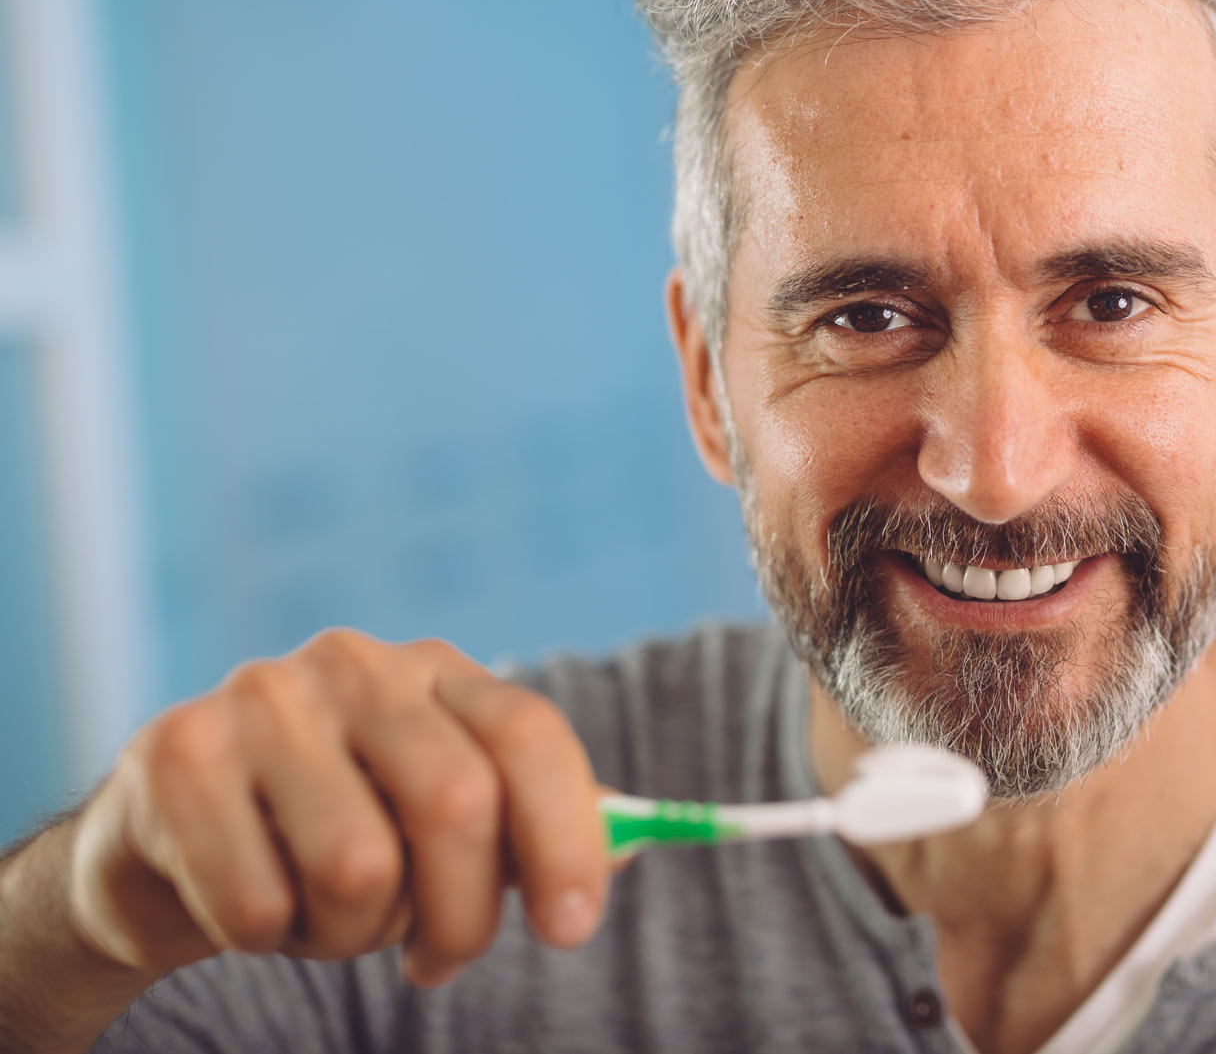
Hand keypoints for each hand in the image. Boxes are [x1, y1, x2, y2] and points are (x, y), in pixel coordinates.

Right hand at [64, 630, 607, 986]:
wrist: (162, 841)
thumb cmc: (332, 832)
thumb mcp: (437, 819)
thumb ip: (531, 826)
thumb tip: (641, 839)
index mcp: (438, 671)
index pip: (531, 736)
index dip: (566, 836)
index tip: (572, 929)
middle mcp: (357, 664)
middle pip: (457, 804)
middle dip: (460, 916)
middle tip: (437, 961)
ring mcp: (263, 699)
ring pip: (358, 868)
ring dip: (353, 936)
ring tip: (328, 921)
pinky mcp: (175, 754)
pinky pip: (257, 903)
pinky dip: (268, 939)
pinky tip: (255, 911)